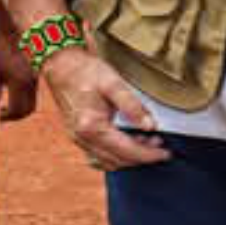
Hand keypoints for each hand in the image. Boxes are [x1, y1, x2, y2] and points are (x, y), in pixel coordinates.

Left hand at [0, 37, 38, 122]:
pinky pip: (33, 94)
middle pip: (28, 109)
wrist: (16, 30)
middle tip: (2, 113)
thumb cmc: (1, 49)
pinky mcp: (37, 75)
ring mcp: (36, 79)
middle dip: (16, 116)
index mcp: (19, 83)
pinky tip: (13, 92)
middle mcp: (31, 83)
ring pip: (33, 102)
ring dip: (21, 108)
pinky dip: (25, 99)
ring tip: (6, 104)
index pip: (17, 110)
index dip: (8, 117)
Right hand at [39, 46, 169, 168]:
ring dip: (128, 157)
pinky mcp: (76, 135)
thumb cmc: (84, 70)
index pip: (128, 151)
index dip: (150, 154)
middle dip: (141, 156)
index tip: (166, 152)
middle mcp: (83, 138)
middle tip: (158, 144)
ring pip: (108, 162)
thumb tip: (150, 126)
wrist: (59, 63)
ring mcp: (77, 138)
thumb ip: (132, 105)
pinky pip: (98, 156)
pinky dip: (114, 156)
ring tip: (144, 142)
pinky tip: (124, 144)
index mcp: (92, 127)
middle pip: (119, 161)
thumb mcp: (112, 82)